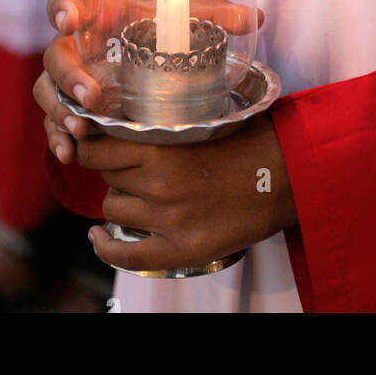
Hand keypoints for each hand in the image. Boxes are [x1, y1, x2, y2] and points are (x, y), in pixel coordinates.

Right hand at [33, 0, 264, 164]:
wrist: (157, 49)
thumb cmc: (167, 23)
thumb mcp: (192, 15)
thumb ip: (219, 15)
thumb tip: (254, 18)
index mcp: (101, 12)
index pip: (69, 2)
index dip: (62, 9)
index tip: (68, 20)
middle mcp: (80, 44)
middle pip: (56, 55)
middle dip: (69, 76)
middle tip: (93, 96)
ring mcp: (73, 77)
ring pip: (49, 90)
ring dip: (60, 110)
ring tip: (80, 132)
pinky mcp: (73, 105)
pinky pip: (54, 121)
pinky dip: (58, 138)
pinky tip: (69, 154)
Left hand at [80, 112, 297, 271]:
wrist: (284, 176)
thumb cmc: (246, 140)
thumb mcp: (199, 119)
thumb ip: (160, 123)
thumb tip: (118, 120)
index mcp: (161, 145)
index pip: (97, 148)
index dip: (91, 145)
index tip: (92, 142)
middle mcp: (158, 182)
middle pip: (106, 176)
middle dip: (114, 169)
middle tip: (134, 165)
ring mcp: (167, 219)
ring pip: (113, 208)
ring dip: (121, 200)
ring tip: (143, 192)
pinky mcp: (179, 250)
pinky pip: (126, 255)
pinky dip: (105, 248)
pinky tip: (98, 237)